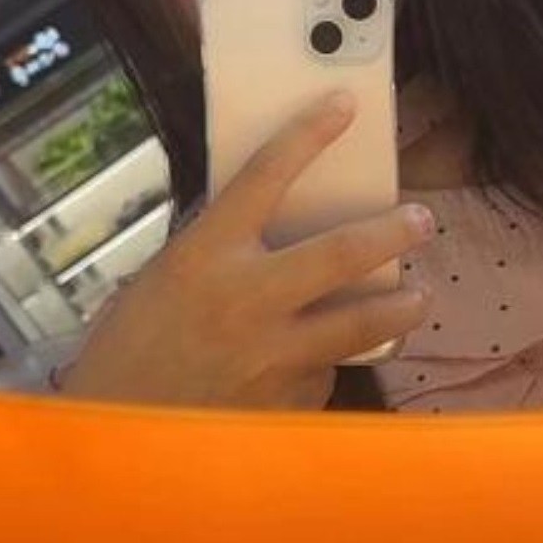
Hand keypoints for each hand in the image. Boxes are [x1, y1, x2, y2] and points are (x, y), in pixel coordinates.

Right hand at [61, 93, 434, 409]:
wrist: (119, 437)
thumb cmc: (132, 351)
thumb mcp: (165, 282)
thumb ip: (219, 254)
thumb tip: (276, 226)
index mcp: (204, 255)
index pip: (263, 176)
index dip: (308, 134)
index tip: (344, 105)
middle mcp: (245, 298)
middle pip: (343, 252)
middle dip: (394, 232)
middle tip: (422, 220)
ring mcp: (272, 353)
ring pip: (362, 322)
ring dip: (402, 306)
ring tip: (420, 296)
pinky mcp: (289, 401)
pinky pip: (326, 372)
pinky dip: (327, 365)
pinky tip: (313, 368)